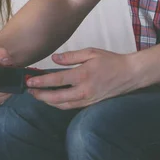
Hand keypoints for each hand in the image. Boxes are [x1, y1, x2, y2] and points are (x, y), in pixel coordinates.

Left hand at [26, 48, 141, 109]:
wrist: (130, 74)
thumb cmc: (111, 61)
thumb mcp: (91, 53)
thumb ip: (71, 57)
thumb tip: (54, 59)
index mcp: (83, 75)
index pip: (57, 80)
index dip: (41, 82)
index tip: (29, 81)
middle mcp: (84, 90)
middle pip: (56, 97)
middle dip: (40, 95)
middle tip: (29, 91)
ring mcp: (87, 99)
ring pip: (63, 105)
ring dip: (48, 102)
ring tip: (38, 95)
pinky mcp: (90, 104)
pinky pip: (71, 106)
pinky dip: (59, 104)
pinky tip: (52, 100)